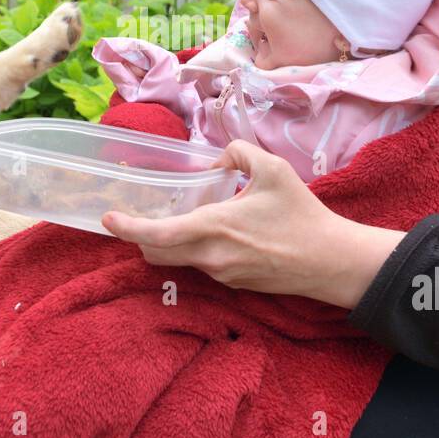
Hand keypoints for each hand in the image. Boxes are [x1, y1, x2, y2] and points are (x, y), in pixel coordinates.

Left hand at [101, 140, 403, 308]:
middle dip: (142, 236)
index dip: (127, 228)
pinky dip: (195, 249)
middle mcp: (210, 257)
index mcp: (213, 228)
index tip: (108, 219)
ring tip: (183, 218)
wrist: (330, 261)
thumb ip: (237, 153)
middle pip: (157, 252)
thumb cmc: (301, 214)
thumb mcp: (272, 168)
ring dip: (170, 241)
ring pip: (178, 260)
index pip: (157, 234)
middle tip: (142, 215)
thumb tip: (215, 162)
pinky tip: (216, 232)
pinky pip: (202, 265)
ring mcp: (221, 275)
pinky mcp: (233, 284)